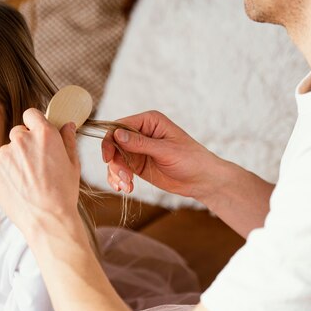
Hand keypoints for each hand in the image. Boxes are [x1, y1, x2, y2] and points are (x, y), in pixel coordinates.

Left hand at [0, 108, 81, 239]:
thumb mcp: (73, 164)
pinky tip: (19, 186)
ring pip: (8, 151)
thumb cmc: (63, 194)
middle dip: (25, 143)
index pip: (31, 114)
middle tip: (36, 163)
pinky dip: (6, 173)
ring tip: (28, 180)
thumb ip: (68, 139)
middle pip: (18, 132)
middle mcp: (21, 140)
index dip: (35, 124)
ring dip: (15, 159)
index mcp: (44, 135)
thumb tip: (66, 125)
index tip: (37, 134)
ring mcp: (4, 155)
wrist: (46, 220)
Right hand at [101, 110, 221, 200]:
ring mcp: (138, 149)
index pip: (120, 126)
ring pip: (115, 158)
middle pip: (114, 144)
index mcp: (149, 121)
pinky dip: (119, 179)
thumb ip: (140, 143)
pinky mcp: (138, 165)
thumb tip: (117, 134)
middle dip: (115, 163)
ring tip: (127, 186)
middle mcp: (140, 133)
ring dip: (117, 173)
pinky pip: (120, 169)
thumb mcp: (165, 151)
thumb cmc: (190, 159)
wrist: (202, 180)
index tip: (108, 158)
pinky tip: (126, 188)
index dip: (110, 140)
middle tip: (124, 179)